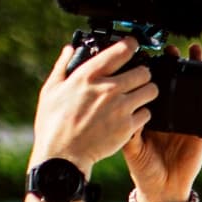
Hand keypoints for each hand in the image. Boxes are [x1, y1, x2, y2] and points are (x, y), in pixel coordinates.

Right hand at [35, 37, 154, 168]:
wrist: (62, 156)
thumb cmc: (53, 124)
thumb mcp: (50, 90)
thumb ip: (62, 66)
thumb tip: (69, 49)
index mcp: (89, 75)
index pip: (121, 50)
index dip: (131, 45)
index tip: (132, 45)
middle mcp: (108, 88)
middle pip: (144, 71)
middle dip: (142, 73)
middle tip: (137, 78)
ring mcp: (120, 108)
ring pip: (151, 90)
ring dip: (146, 92)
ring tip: (138, 96)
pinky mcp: (128, 126)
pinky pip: (147, 113)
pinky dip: (142, 114)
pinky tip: (132, 116)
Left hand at [123, 42, 201, 201]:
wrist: (164, 189)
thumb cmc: (143, 169)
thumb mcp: (131, 148)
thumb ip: (128, 131)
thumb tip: (120, 110)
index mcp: (148, 114)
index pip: (149, 86)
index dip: (149, 69)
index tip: (147, 52)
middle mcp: (166, 113)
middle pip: (170, 82)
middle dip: (172, 63)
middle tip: (170, 48)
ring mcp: (184, 118)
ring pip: (189, 89)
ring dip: (192, 69)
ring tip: (193, 51)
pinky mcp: (200, 128)